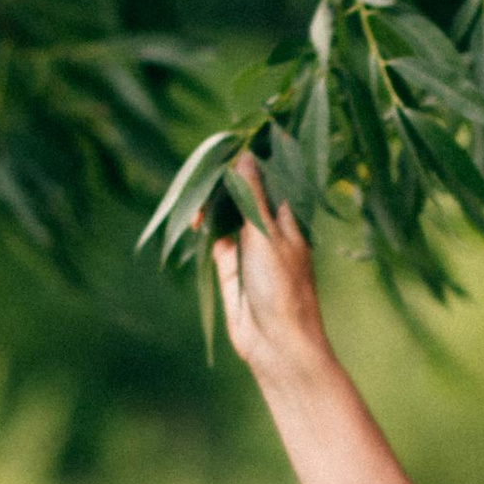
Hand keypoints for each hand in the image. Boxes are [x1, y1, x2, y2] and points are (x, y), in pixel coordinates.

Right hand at [195, 162, 331, 398]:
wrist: (277, 342)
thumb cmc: (282, 285)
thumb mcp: (266, 234)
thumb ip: (252, 196)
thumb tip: (244, 157)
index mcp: (290, 219)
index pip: (271, 180)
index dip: (253, 162)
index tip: (234, 142)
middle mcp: (270, 231)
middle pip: (245, 197)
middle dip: (226, 183)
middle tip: (206, 166)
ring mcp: (249, 249)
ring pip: (227, 217)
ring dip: (212, 205)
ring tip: (195, 194)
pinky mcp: (230, 268)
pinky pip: (215, 240)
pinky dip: (204, 229)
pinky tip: (193, 219)